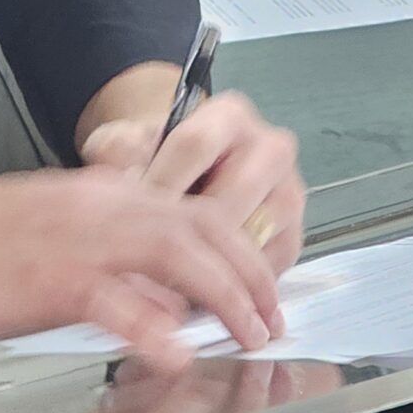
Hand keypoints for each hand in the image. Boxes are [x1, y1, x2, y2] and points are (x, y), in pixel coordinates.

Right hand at [0, 167, 284, 373]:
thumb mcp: (50, 234)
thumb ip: (108, 258)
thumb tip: (160, 297)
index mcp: (101, 193)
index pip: (195, 210)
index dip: (241, 249)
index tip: (262, 287)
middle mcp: (101, 205)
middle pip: (204, 228)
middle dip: (251, 275)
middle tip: (272, 318)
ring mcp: (78, 238)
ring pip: (177, 253)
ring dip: (224, 296)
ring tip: (249, 334)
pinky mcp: (49, 276)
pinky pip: (115, 299)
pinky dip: (152, 326)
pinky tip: (175, 351)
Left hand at [80, 90, 308, 274]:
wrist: (184, 179)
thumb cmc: (155, 158)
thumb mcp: (126, 142)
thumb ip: (120, 153)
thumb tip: (130, 185)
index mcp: (231, 116)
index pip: (195, 145)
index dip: (159, 182)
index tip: (130, 215)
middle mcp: (271, 149)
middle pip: (230, 196)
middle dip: (185, 233)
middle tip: (147, 259)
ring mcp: (288, 195)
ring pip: (251, 238)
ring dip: (210, 266)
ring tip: (166, 283)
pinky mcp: (292, 240)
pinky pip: (262, 271)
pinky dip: (228, 289)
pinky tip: (192, 296)